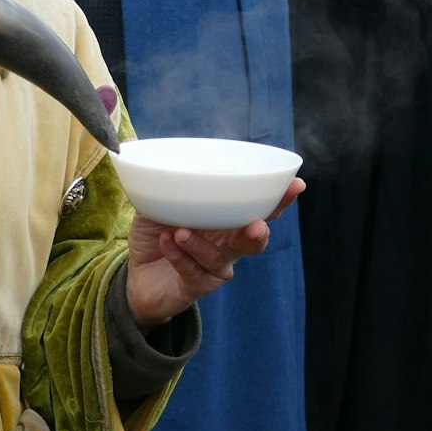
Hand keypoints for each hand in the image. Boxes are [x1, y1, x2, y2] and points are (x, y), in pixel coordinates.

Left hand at [126, 178, 305, 325]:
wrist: (135, 276)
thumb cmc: (156, 235)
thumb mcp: (154, 204)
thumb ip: (158, 181)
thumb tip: (136, 143)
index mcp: (226, 220)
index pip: (258, 208)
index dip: (279, 199)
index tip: (296, 185)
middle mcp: (226, 245)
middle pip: (254, 240)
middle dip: (259, 232)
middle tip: (257, 227)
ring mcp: (213, 268)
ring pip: (221, 259)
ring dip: (201, 245)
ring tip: (180, 231)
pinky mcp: (195, 286)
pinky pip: (192, 271)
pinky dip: (179, 255)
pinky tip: (167, 242)